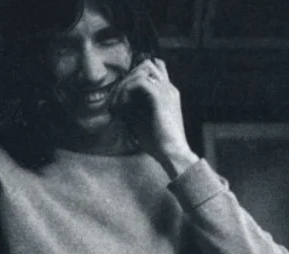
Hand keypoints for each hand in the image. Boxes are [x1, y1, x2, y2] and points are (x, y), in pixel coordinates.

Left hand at [112, 57, 198, 178]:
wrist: (173, 153)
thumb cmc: (158, 143)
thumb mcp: (142, 121)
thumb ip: (133, 107)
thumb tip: (116, 101)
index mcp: (168, 93)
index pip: (154, 69)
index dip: (135, 75)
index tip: (122, 94)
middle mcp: (169, 88)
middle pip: (146, 64)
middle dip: (128, 77)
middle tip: (116, 98)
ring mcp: (166, 90)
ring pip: (141, 70)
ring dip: (125, 84)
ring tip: (116, 103)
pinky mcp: (160, 97)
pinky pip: (139, 82)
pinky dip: (126, 91)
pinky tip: (121, 106)